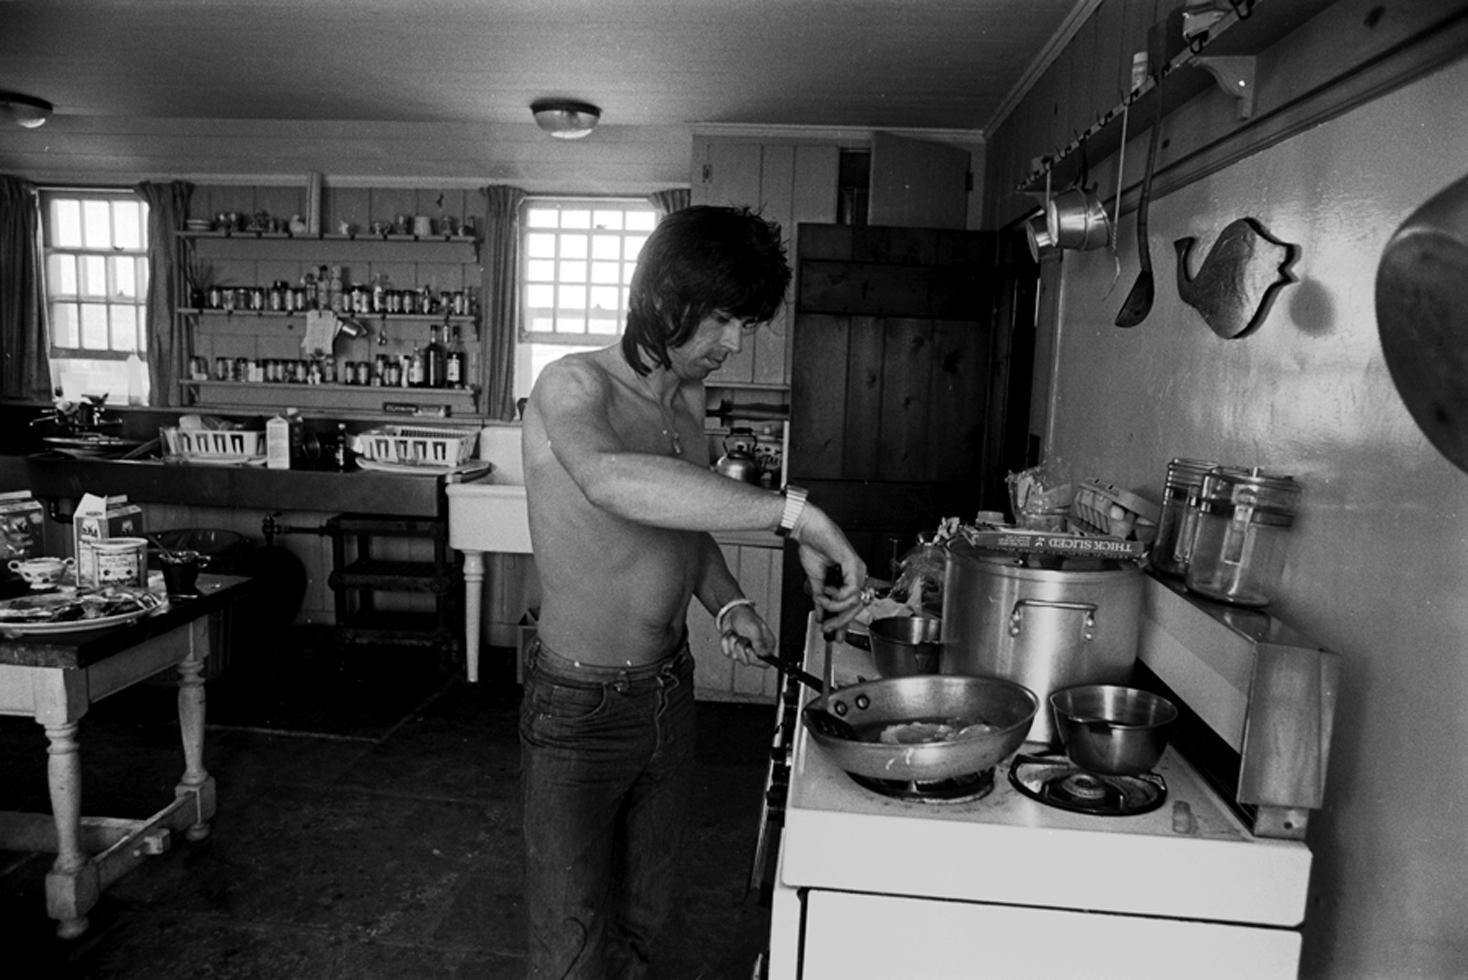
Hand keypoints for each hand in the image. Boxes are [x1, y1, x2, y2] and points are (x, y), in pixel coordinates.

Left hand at [719, 602, 774, 665]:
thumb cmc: (745, 617)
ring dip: (732, 643)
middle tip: (742, 637)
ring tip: (736, 633)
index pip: (765, 663)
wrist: (730, 611)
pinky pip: (727, 653)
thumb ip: (760, 643)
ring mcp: (743, 650)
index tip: (749, 650)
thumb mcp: (755, 629)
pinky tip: (730, 634)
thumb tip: (763, 655)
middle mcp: (756, 649)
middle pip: (748, 662)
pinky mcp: (733, 649)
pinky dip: (726, 643)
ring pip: (735, 657)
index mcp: (765, 645)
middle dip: (741, 648)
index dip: (756, 660)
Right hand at [792, 504, 866, 633]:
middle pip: (857, 606)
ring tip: (822, 600)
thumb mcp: (816, 581)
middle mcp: (858, 573)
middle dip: (840, 621)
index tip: (835, 634)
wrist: (807, 529)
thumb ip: (820, 599)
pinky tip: (827, 591)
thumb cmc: (813, 546)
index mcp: (850, 576)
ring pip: (855, 600)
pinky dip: (838, 595)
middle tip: (828, 627)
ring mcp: (858, 568)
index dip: (844, 622)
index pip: (853, 604)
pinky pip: (851, 590)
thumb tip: (820, 613)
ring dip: (835, 606)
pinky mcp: (854, 563)